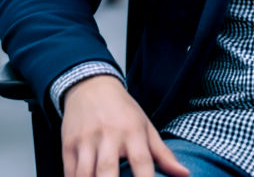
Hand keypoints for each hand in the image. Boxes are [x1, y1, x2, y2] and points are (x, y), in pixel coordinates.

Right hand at [61, 76, 187, 176]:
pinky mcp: (68, 144)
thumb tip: (184, 174)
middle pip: (107, 170)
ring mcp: (86, 140)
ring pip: (84, 173)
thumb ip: (163, 153)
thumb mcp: (146, 126)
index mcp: (132, 131)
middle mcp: (108, 135)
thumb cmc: (123, 110)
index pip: (142, 162)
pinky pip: (69, 171)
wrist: (90, 85)